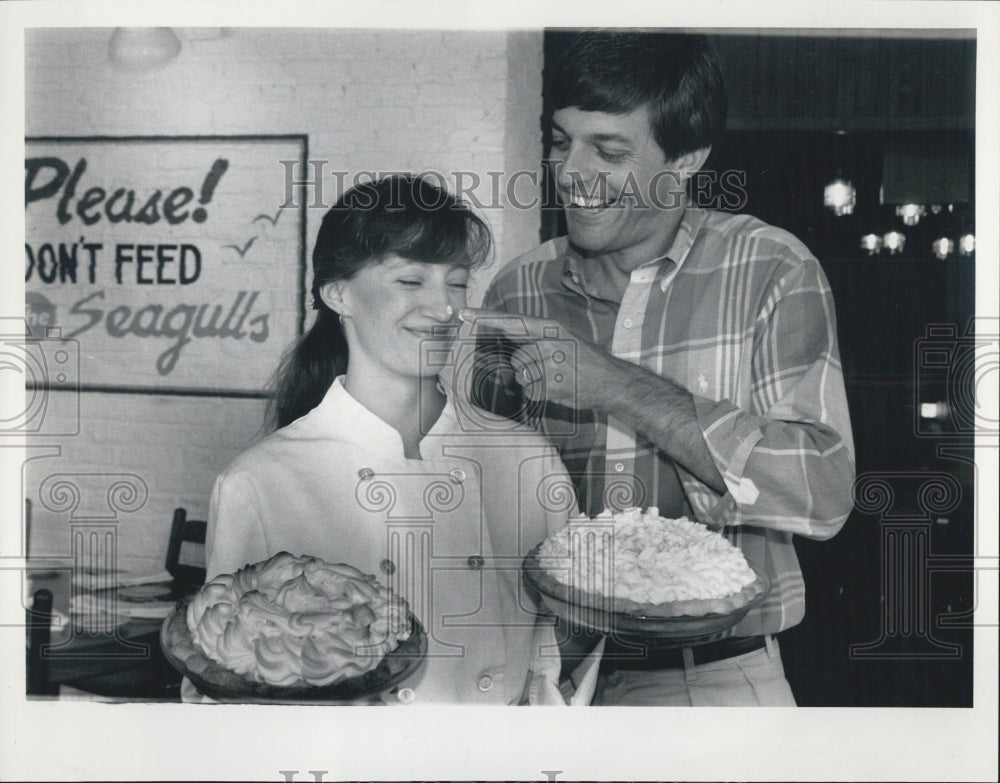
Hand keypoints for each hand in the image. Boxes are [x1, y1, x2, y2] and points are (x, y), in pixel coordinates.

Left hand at [459, 308, 619, 409]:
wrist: (611, 381)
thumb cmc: (586, 361)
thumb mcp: (564, 340)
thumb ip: (539, 340)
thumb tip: (514, 349)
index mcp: (550, 328)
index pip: (511, 321)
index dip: (485, 318)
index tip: (463, 314)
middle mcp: (548, 343)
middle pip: (517, 359)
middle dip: (527, 368)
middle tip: (551, 370)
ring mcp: (550, 365)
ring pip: (523, 376)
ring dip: (534, 382)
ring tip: (557, 379)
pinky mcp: (551, 385)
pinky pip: (531, 392)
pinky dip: (541, 394)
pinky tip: (559, 389)